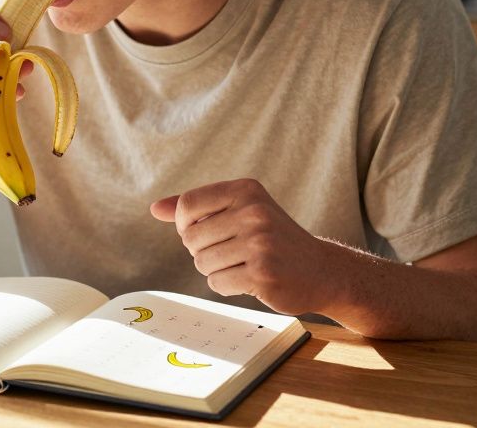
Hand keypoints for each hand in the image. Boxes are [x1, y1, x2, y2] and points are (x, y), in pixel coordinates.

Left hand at [150, 178, 335, 315]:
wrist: (321, 270)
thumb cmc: (272, 239)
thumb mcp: (239, 210)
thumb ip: (197, 208)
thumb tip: (155, 208)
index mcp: (245, 190)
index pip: (187, 204)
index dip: (185, 224)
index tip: (203, 232)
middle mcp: (254, 212)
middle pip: (191, 238)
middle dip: (203, 250)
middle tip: (233, 252)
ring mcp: (260, 244)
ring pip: (202, 263)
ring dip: (216, 270)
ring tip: (243, 265)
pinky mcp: (262, 274)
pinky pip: (217, 283)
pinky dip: (227, 286)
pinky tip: (251, 279)